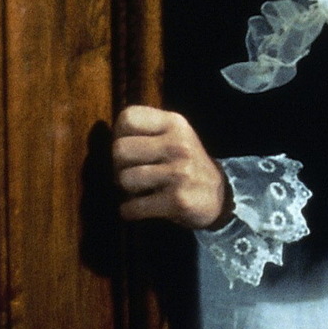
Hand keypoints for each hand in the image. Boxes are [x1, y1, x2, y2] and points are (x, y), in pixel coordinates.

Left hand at [112, 105, 230, 229]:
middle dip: (118, 165)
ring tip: (139, 189)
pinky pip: (133, 207)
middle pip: (120, 149)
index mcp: (175, 123)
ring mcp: (179, 172)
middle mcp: (178, 144)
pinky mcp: (177, 200)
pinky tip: (139, 208)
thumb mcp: (174, 135)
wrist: (219, 195)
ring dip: (126, 190)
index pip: (128, 117)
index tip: (128, 148)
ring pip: (124, 179)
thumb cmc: (185, 163)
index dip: (119, 134)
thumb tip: (109, 139)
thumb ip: (146, 130)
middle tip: (130, 172)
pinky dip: (130, 211)